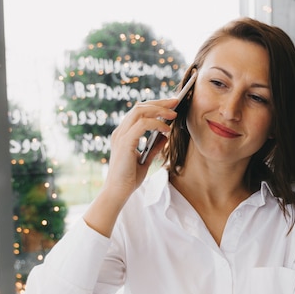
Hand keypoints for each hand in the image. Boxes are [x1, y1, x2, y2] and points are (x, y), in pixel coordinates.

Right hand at [83, 97, 178, 236]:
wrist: (118, 192)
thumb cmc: (129, 178)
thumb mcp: (145, 159)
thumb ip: (154, 147)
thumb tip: (165, 136)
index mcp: (123, 134)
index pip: (138, 111)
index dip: (155, 105)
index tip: (171, 104)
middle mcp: (120, 131)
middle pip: (140, 107)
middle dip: (160, 102)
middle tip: (176, 102)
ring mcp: (121, 136)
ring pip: (140, 111)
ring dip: (160, 110)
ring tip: (174, 115)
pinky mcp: (125, 143)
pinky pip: (142, 125)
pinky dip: (156, 124)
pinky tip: (166, 130)